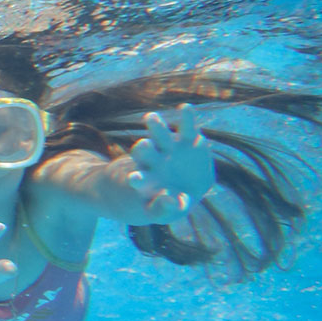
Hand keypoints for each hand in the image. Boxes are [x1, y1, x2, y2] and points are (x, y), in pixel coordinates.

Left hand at [125, 104, 213, 220]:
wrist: (182, 190)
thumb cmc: (167, 204)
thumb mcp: (164, 212)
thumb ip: (165, 209)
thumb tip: (171, 200)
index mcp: (147, 181)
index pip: (140, 179)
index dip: (138, 179)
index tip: (133, 179)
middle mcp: (154, 162)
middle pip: (144, 152)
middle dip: (143, 149)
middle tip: (142, 145)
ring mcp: (169, 149)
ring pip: (160, 136)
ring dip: (156, 127)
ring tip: (150, 117)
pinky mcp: (187, 141)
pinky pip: (187, 128)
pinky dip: (187, 118)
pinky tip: (185, 108)